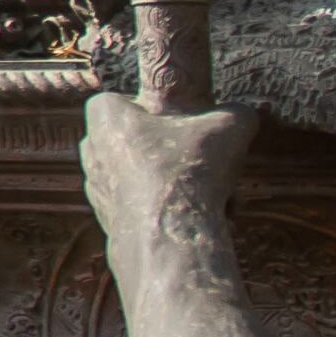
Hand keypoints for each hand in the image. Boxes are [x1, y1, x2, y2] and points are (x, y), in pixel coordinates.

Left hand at [78, 91, 254, 246]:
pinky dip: (171, 213)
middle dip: (180, 156)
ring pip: (148, 179)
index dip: (168, 115)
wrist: (168, 235)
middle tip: (210, 167)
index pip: (132, 100)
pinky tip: (201, 221)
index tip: (193, 128)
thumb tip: (244, 115)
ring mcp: (96, 189)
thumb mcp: (229, 126)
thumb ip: (236, 114)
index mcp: (104, 115)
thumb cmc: (188, 169)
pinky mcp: (109, 223)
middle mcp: (91, 150)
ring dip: (181, 187)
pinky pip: (146, 210)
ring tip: (216, 199)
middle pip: (145, 143)